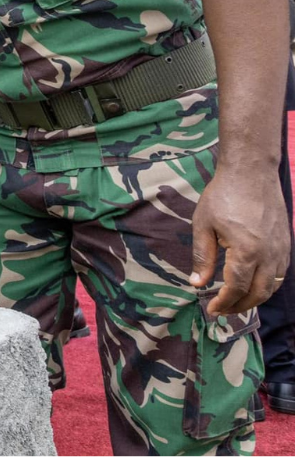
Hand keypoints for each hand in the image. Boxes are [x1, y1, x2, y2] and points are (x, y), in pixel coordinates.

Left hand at [191, 164, 291, 314]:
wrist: (251, 172)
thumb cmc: (223, 195)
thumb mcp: (203, 225)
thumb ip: (203, 256)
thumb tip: (197, 283)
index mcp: (247, 251)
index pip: (237, 288)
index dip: (224, 303)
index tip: (211, 309)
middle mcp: (269, 255)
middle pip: (259, 293)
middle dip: (240, 306)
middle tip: (222, 310)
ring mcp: (281, 249)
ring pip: (273, 286)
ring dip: (255, 299)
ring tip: (236, 302)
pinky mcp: (286, 243)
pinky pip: (280, 273)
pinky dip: (267, 285)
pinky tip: (253, 284)